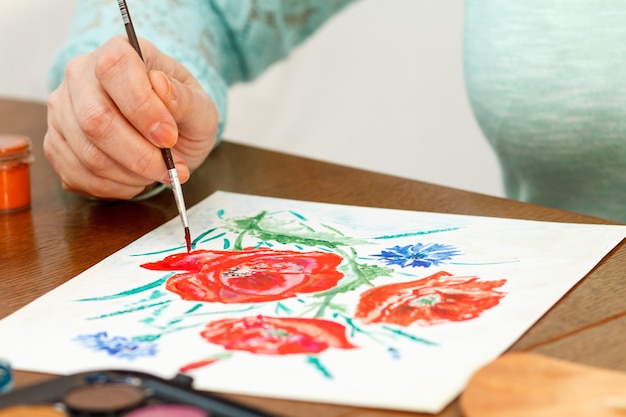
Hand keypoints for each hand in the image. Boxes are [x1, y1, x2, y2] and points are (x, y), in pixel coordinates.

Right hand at [44, 36, 217, 199]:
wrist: (165, 135)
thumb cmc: (181, 116)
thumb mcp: (200, 107)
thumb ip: (185, 99)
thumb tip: (161, 85)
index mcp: (119, 52)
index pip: (114, 69)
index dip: (142, 108)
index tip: (169, 137)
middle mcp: (80, 76)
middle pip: (95, 120)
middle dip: (139, 155)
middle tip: (170, 168)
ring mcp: (63, 111)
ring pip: (88, 154)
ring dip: (131, 174)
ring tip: (156, 172)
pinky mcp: (56, 145)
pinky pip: (79, 175)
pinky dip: (116, 187)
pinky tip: (136, 179)